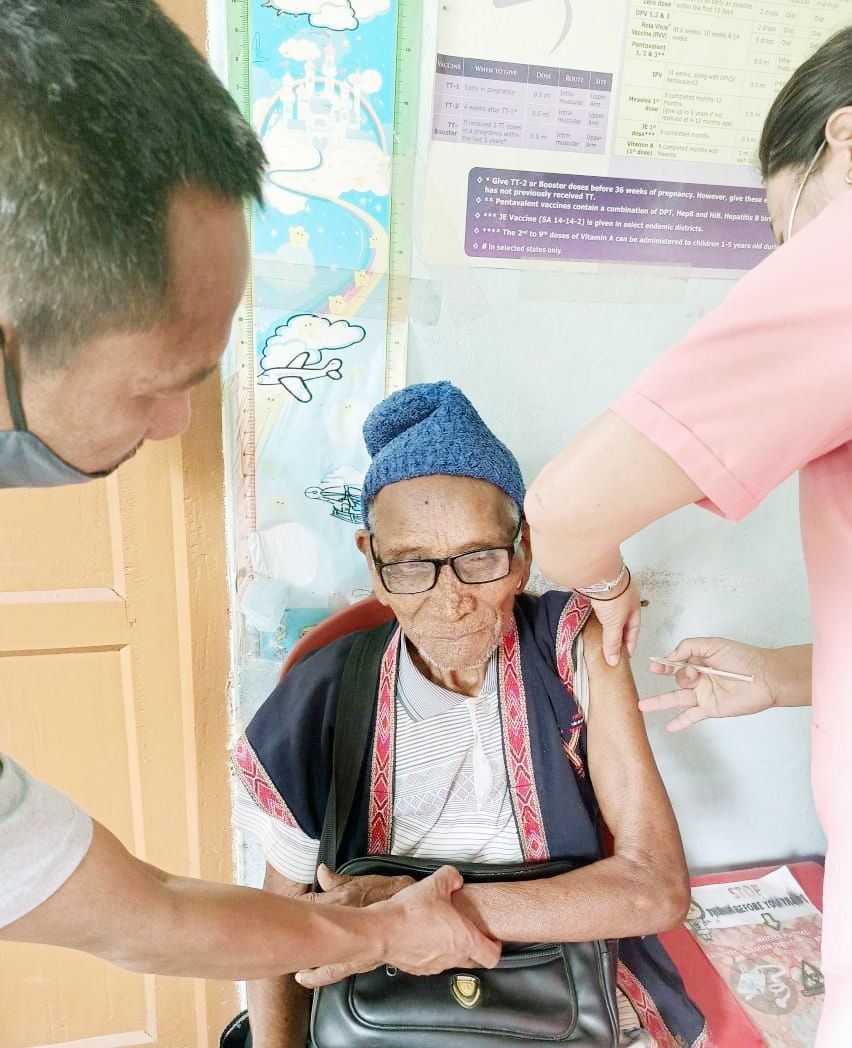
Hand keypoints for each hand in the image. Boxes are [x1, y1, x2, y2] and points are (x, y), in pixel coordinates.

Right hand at [296, 865, 500, 987]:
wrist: (382, 931)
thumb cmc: (410, 914)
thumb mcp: (435, 883)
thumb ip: (451, 878)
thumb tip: (454, 879)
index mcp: (464, 940)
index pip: (492, 956)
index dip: (495, 947)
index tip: (492, 939)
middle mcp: (452, 957)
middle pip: (473, 961)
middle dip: (474, 948)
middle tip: (467, 932)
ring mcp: (435, 966)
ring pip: (451, 961)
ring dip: (450, 948)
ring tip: (441, 930)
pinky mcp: (417, 968)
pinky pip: (431, 962)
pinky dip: (431, 951)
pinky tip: (422, 935)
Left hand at [591, 576, 640, 666]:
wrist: (597, 574)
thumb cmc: (613, 595)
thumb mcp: (614, 623)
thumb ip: (613, 642)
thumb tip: (614, 660)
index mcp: (635, 607)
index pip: (634, 629)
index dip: (630, 643)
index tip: (626, 655)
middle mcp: (624, 600)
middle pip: (622, 622)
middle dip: (618, 635)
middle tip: (613, 649)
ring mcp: (610, 594)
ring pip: (610, 615)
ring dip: (606, 626)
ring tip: (601, 638)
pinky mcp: (596, 591)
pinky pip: (599, 608)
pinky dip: (597, 617)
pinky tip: (593, 622)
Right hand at [639, 637, 773, 731]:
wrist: (766, 677)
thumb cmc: (743, 657)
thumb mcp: (713, 644)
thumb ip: (689, 647)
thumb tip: (670, 657)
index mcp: (700, 660)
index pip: (676, 661)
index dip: (664, 662)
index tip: (655, 663)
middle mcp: (700, 678)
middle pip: (676, 678)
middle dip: (668, 672)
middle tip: (658, 670)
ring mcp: (704, 694)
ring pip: (676, 698)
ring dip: (659, 702)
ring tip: (642, 706)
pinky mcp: (710, 708)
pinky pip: (691, 716)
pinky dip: (680, 722)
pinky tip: (669, 727)